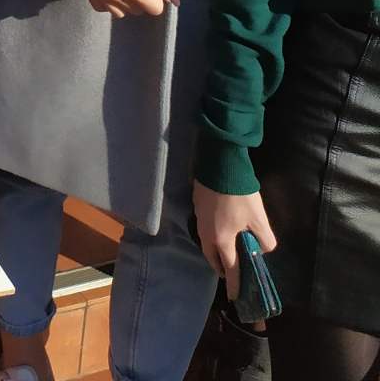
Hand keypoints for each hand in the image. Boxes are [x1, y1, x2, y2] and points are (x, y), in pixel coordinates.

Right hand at [193, 180, 276, 300]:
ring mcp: (199, 219)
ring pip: (206, 243)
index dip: (234, 284)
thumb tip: (263, 250)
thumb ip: (265, 240)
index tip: (235, 297)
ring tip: (225, 253)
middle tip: (230, 273)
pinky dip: (211, 236)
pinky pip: (204, 229)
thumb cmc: (240, 195)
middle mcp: (206, 234)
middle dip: (221, 268)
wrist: (220, 165)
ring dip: (215, 252)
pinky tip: (219, 229)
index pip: (229, 269)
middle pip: (212, 257)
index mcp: (222, 240)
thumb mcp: (259, 219)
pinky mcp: (197, 206)